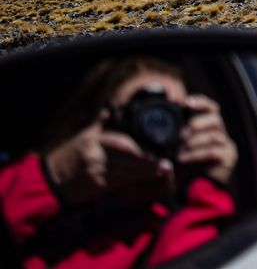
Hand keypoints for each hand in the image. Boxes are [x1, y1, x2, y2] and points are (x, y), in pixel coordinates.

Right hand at [45, 110, 172, 205]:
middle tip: (166, 162)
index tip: (158, 147)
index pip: (122, 143)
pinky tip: (148, 179)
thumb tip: (111, 108)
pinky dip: (136, 181)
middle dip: (148, 160)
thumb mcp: (83, 135)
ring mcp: (97, 173)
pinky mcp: (97, 188)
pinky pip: (121, 184)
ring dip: (147, 172)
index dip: (140, 147)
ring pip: (127, 172)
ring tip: (163, 169)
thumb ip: (100, 123)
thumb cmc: (69, 156)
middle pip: (128, 158)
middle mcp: (96, 156)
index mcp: (93, 141)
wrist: (50, 181)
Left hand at [178, 95, 236, 184]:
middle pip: (215, 118)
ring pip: (214, 134)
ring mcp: (227, 146)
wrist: (192, 192)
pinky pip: (213, 151)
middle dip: (196, 124)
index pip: (212, 108)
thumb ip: (177, 132)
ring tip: (178, 151)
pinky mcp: (229, 158)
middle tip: (181, 135)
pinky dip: (195, 154)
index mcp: (210, 128)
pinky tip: (183, 159)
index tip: (187, 102)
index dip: (201, 102)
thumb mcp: (178, 147)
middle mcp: (222, 134)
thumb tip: (167, 115)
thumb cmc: (184, 168)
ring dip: (193, 142)